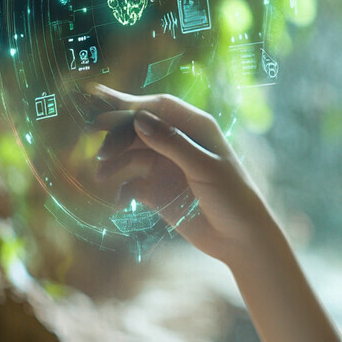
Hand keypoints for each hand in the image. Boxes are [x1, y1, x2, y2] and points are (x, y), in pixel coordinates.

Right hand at [87, 83, 265, 263]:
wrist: (241, 238)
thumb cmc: (233, 196)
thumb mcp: (204, 167)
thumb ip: (172, 143)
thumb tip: (139, 119)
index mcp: (195, 127)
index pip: (157, 106)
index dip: (129, 103)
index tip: (101, 107)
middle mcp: (178, 142)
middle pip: (139, 128)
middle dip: (117, 135)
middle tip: (99, 151)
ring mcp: (167, 165)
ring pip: (131, 154)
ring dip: (115, 162)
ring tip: (102, 175)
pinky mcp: (159, 190)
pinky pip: (132, 183)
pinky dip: (122, 190)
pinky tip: (119, 203)